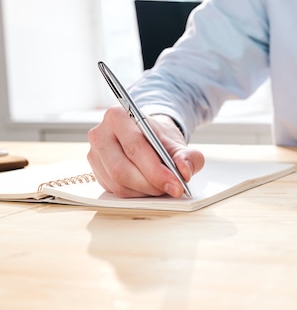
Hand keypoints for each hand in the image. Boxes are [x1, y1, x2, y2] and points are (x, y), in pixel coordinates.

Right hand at [87, 106, 204, 197]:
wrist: (148, 137)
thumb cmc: (159, 138)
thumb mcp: (178, 143)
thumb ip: (188, 156)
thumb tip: (184, 171)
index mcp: (118, 116)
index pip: (135, 147)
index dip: (156, 170)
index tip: (176, 183)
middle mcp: (100, 134)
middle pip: (122, 169)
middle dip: (151, 184)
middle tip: (172, 188)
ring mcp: (94, 154)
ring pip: (118, 183)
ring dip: (144, 190)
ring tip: (162, 186)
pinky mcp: (96, 171)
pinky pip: (115, 190)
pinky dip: (136, 194)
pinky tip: (148, 187)